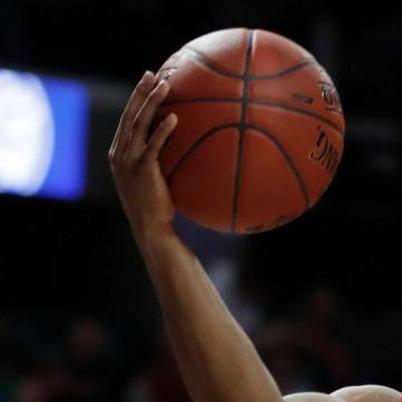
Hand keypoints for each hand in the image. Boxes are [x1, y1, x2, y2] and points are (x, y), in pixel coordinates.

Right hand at [108, 71, 179, 236]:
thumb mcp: (154, 178)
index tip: (147, 81)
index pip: (127, 120)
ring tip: (164, 86)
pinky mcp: (142, 170)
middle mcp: (120, 154)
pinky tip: (174, 118)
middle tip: (152, 74)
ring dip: (151, 103)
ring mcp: (129, 162)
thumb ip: (159, 160)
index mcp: (119, 153)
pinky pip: (153, 146)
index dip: (136, 99)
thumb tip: (183, 143)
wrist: (150, 227)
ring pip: (138, 125)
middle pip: (130, 116)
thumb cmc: (157, 206)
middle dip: (140, 93)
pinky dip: (162, 131)